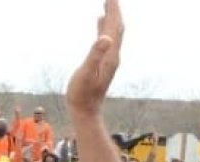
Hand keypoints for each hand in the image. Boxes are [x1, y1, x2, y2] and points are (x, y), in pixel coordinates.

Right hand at [65, 0, 123, 117]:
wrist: (85, 111)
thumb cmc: (82, 94)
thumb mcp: (86, 74)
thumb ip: (95, 55)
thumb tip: (105, 38)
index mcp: (110, 55)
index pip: (114, 26)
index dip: (113, 10)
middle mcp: (113, 55)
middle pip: (117, 26)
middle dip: (115, 9)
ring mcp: (109, 58)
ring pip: (113, 31)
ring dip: (111, 16)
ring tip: (108, 2)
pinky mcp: (103, 61)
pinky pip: (106, 38)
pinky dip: (104, 26)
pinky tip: (100, 20)